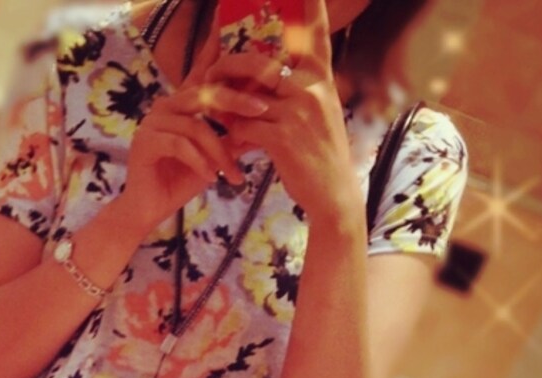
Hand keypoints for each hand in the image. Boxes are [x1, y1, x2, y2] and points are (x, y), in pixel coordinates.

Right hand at [121, 25, 270, 234]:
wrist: (148, 211)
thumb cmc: (179, 183)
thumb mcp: (213, 159)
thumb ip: (232, 140)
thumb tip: (263, 125)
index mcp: (181, 105)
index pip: (204, 78)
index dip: (222, 63)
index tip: (252, 61)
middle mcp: (165, 106)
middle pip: (205, 94)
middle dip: (237, 102)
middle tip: (263, 110)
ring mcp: (152, 122)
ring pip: (195, 126)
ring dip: (219, 152)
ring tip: (233, 174)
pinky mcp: (145, 142)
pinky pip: (180, 145)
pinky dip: (199, 162)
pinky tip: (211, 178)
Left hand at [203, 0, 362, 224]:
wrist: (333, 195)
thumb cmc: (322, 156)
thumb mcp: (319, 115)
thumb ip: (296, 94)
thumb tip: (261, 85)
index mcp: (321, 78)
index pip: (315, 32)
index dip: (310, 6)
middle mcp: (311, 88)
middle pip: (259, 63)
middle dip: (229, 65)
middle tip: (211, 70)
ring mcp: (297, 111)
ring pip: (245, 93)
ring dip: (221, 98)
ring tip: (207, 101)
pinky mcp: (282, 137)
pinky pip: (242, 125)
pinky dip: (229, 131)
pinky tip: (225, 140)